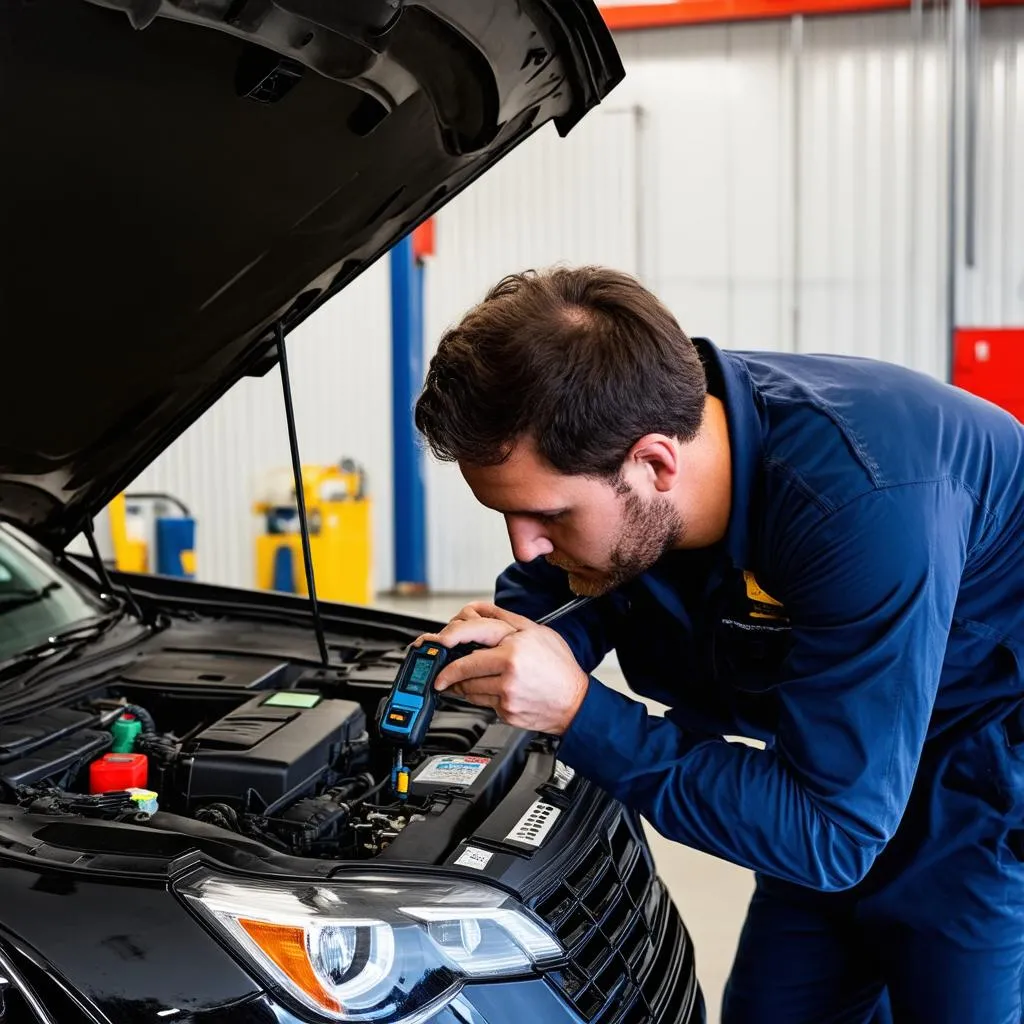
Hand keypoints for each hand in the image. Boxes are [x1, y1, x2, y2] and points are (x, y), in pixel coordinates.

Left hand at [413, 603, 588, 734]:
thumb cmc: (559, 667)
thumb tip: (478, 610)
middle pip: (464, 670)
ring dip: (462, 684)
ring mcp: (507, 694)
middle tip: (441, 674)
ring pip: (469, 689)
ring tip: (469, 680)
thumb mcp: (536, 631)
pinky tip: (493, 690)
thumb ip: (504, 618)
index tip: (440, 644)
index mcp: (514, 648)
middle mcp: (509, 671)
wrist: (576, 703)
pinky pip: (482, 703)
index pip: (472, 639)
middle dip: (448, 672)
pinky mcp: (506, 712)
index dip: (450, 641)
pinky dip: (481, 696)